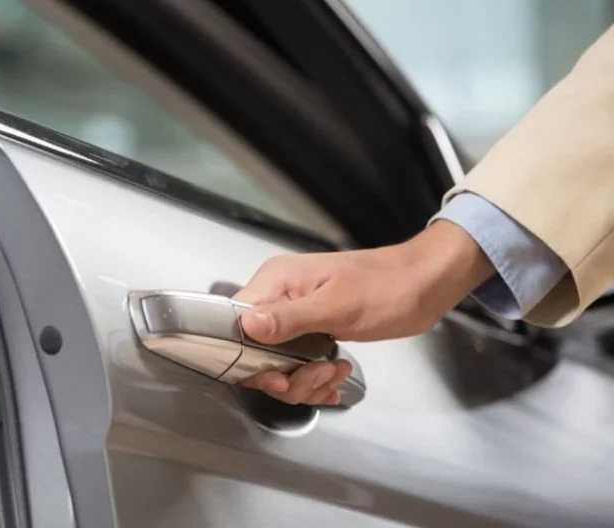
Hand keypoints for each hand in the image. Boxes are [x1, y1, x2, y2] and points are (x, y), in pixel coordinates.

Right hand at [234, 220, 494, 404]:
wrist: (425, 284)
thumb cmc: (387, 288)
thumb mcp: (338, 305)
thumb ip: (290, 318)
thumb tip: (246, 327)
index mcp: (276, 281)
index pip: (235, 323)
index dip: (248, 357)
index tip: (278, 377)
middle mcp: (279, 297)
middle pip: (255, 351)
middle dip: (286, 375)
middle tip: (319, 376)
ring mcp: (295, 315)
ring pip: (277, 363)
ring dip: (305, 380)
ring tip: (335, 371)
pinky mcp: (312, 331)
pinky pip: (297, 362)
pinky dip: (314, 378)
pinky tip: (334, 379)